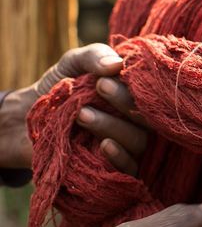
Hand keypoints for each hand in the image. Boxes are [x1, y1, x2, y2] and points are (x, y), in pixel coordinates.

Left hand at [0, 43, 146, 174]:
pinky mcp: (115, 169)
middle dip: (124, 102)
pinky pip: (130, 168)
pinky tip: (105, 145)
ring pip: (138, 141)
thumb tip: (118, 65)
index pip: (148, 95)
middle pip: (147, 119)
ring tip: (82, 114)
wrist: (28, 117)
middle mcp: (135, 122)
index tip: (104, 78)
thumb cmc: (58, 88)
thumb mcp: (73, 64)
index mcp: (132, 97)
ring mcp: (127, 146)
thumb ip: (95, 56)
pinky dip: (120, 157)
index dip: (134, 87)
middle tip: (99, 88)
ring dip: (113, 126)